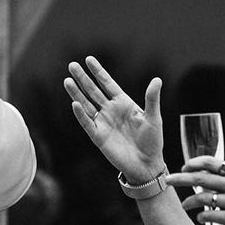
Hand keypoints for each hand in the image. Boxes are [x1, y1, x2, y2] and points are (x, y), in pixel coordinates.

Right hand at [64, 56, 165, 181]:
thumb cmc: (152, 141)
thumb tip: (157, 79)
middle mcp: (111, 111)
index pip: (108, 84)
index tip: (89, 59)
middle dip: (83, 78)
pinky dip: (81, 114)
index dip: (98, 72)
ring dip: (77, 93)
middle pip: (93, 91)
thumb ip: (152, 99)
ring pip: (86, 104)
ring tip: (67, 80)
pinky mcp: (98, 137)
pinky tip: (74, 103)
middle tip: (72, 65)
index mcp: (123, 103)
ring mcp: (103, 123)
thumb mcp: (153, 118)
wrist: (146, 164)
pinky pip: (87, 123)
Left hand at [165, 157, 224, 224]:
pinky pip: (210, 215)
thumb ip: (224, 179)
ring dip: (189, 201)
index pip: (211, 162)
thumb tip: (200, 179)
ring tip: (184, 205)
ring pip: (202, 197)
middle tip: (167, 180)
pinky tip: (200, 217)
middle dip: (180, 178)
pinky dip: (201, 216)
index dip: (193, 163)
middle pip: (201, 178)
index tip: (183, 167)